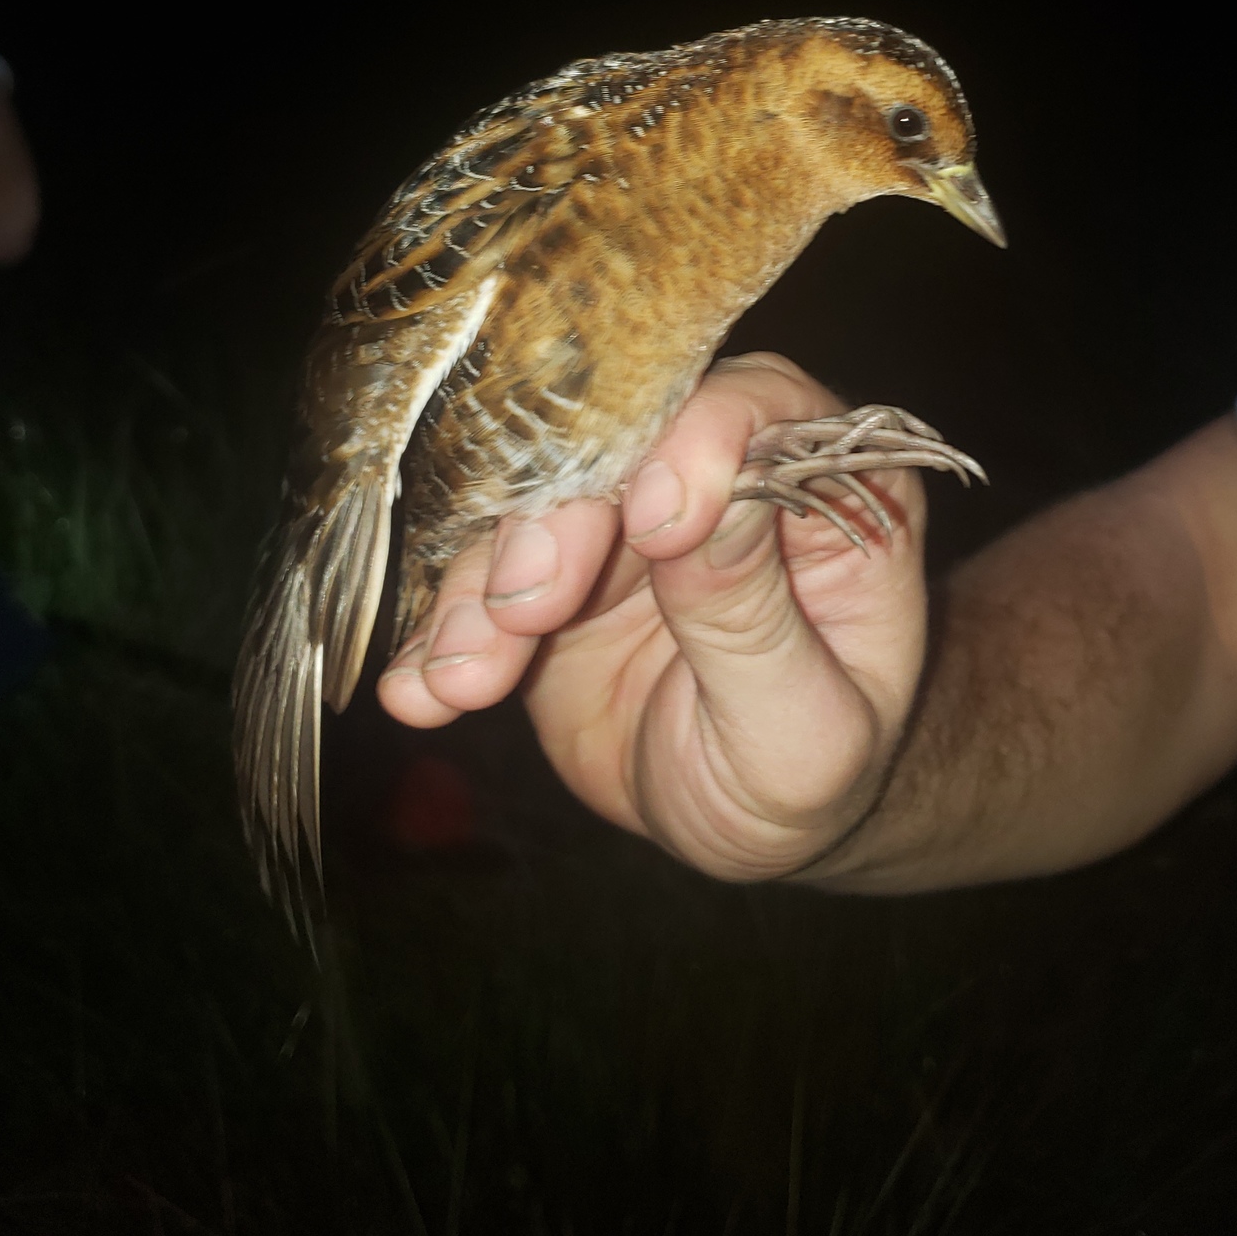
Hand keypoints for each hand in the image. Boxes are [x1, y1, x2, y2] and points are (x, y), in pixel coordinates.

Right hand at [377, 353, 932, 880]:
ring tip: (462, 679)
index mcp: (815, 485)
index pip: (758, 407)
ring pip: (530, 510)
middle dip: (558, 522)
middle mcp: (709, 478)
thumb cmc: (814, 771)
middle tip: (527, 607)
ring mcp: (620, 524)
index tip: (654, 525)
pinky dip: (439, 638)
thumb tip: (706, 504)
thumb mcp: (807, 722)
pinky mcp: (547, 577)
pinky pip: (477, 584)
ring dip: (481, 591)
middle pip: (617, 446)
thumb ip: (751, 614)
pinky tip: (420, 693)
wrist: (748, 828)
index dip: (698, 444)